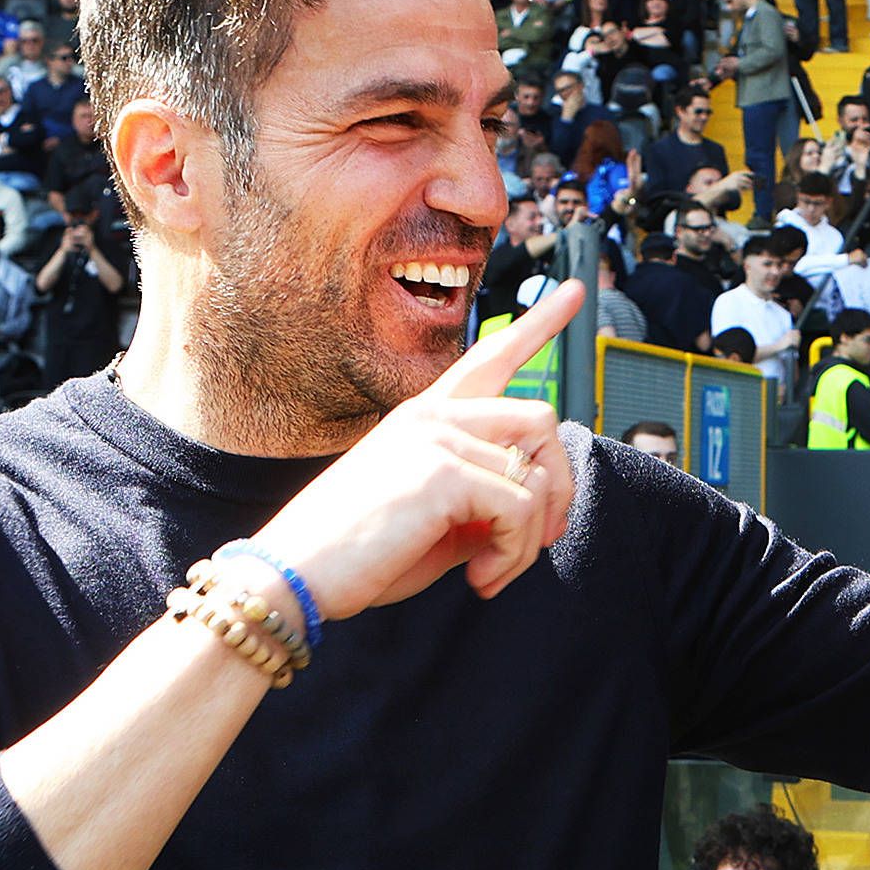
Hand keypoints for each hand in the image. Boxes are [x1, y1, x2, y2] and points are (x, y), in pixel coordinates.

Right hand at [254, 279, 582, 616]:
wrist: (295, 576)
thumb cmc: (355, 556)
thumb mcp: (433, 521)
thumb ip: (481, 502)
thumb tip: (533, 511)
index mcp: (424, 417)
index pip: (489, 357)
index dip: (538, 324)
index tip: (575, 291)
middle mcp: (432, 414)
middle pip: (540, 418)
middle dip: (559, 486)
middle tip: (538, 541)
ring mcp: (437, 436)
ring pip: (538, 474)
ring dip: (532, 537)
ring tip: (495, 570)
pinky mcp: (444, 471)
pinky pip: (521, 510)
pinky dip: (514, 555)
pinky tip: (480, 579)